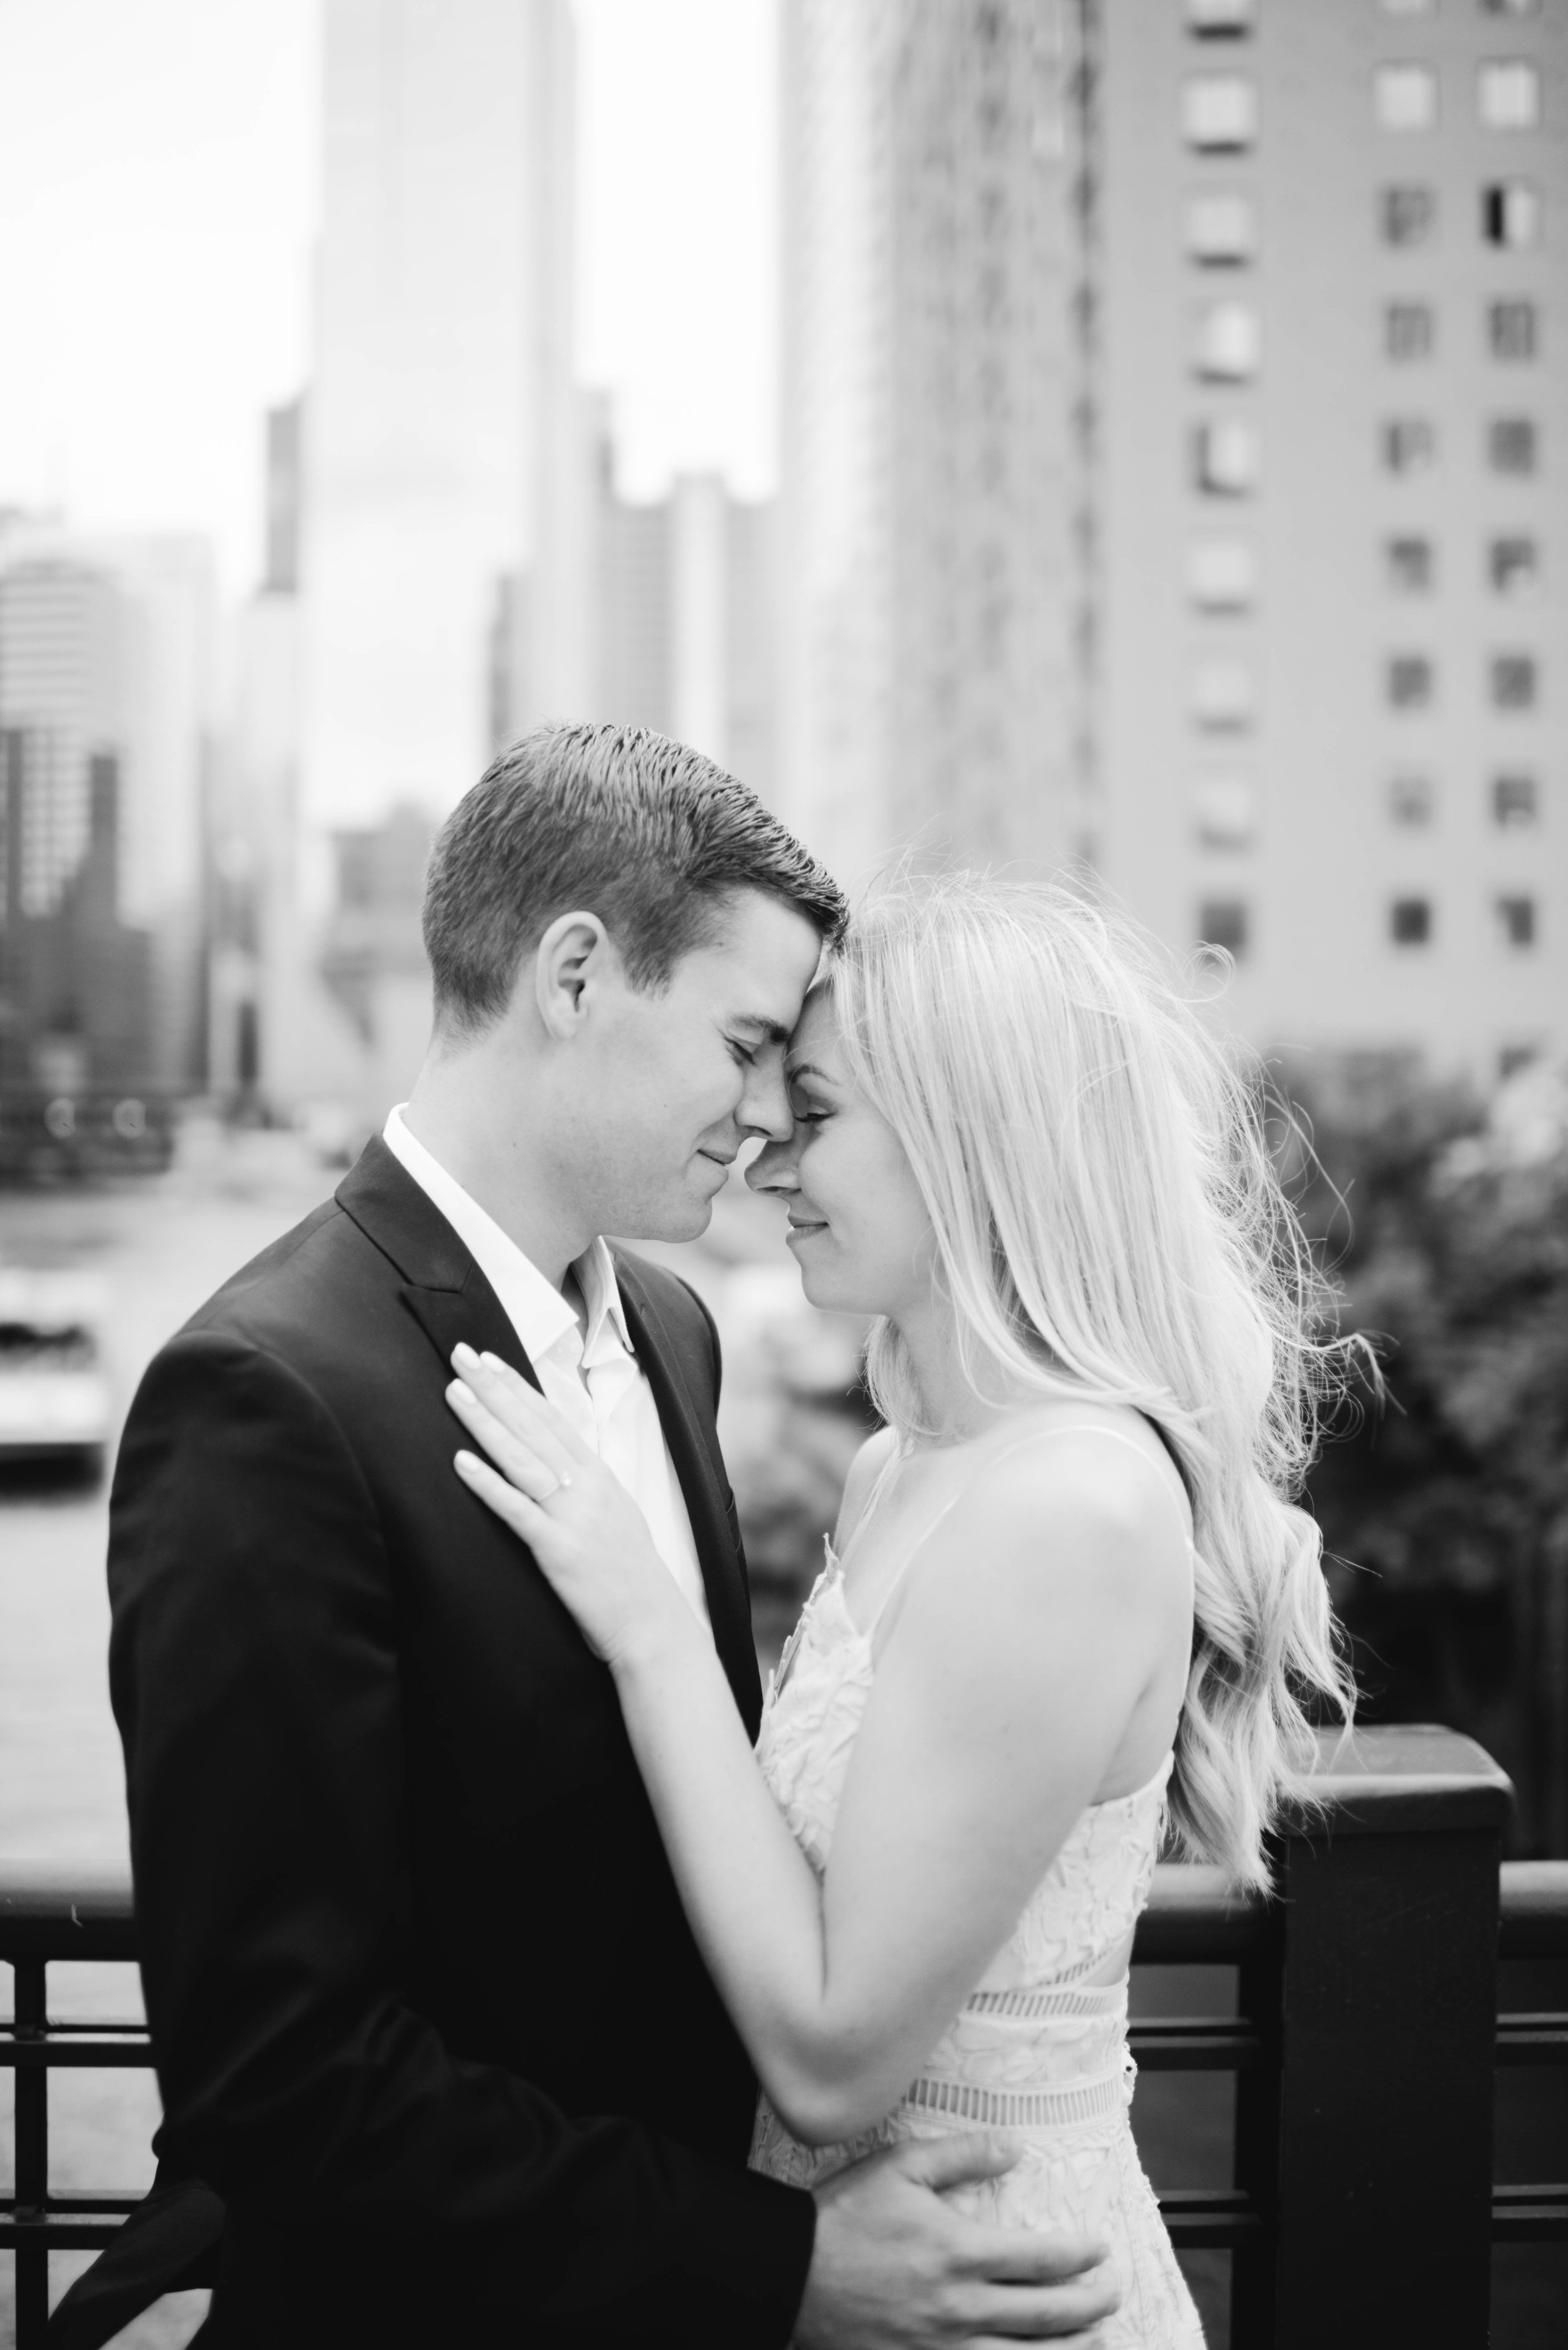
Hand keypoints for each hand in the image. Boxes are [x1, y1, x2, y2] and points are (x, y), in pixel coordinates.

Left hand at [446, 1345, 689, 1665]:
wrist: (654, 1625)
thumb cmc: (631, 1577)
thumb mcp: (615, 1517)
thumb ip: (587, 1488)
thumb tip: (559, 1464)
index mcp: (600, 1476)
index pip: (552, 1419)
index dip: (517, 1386)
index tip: (489, 1359)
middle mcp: (587, 1487)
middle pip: (533, 1426)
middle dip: (494, 1388)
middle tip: (461, 1354)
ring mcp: (573, 1516)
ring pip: (522, 1458)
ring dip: (485, 1422)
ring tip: (454, 1392)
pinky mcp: (558, 1550)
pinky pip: (517, 1510)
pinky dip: (488, 1484)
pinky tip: (460, 1462)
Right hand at [796, 2135, 1119, 2347]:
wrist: (791, 2274)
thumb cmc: (845, 2215)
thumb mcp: (900, 2166)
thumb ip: (962, 2155)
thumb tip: (1014, 2147)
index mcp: (959, 2252)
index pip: (1040, 2259)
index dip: (1078, 2257)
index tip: (1099, 2250)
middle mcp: (960, 2306)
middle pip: (1044, 2314)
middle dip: (1089, 2305)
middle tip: (1112, 2294)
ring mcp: (942, 2346)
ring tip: (1095, 2343)